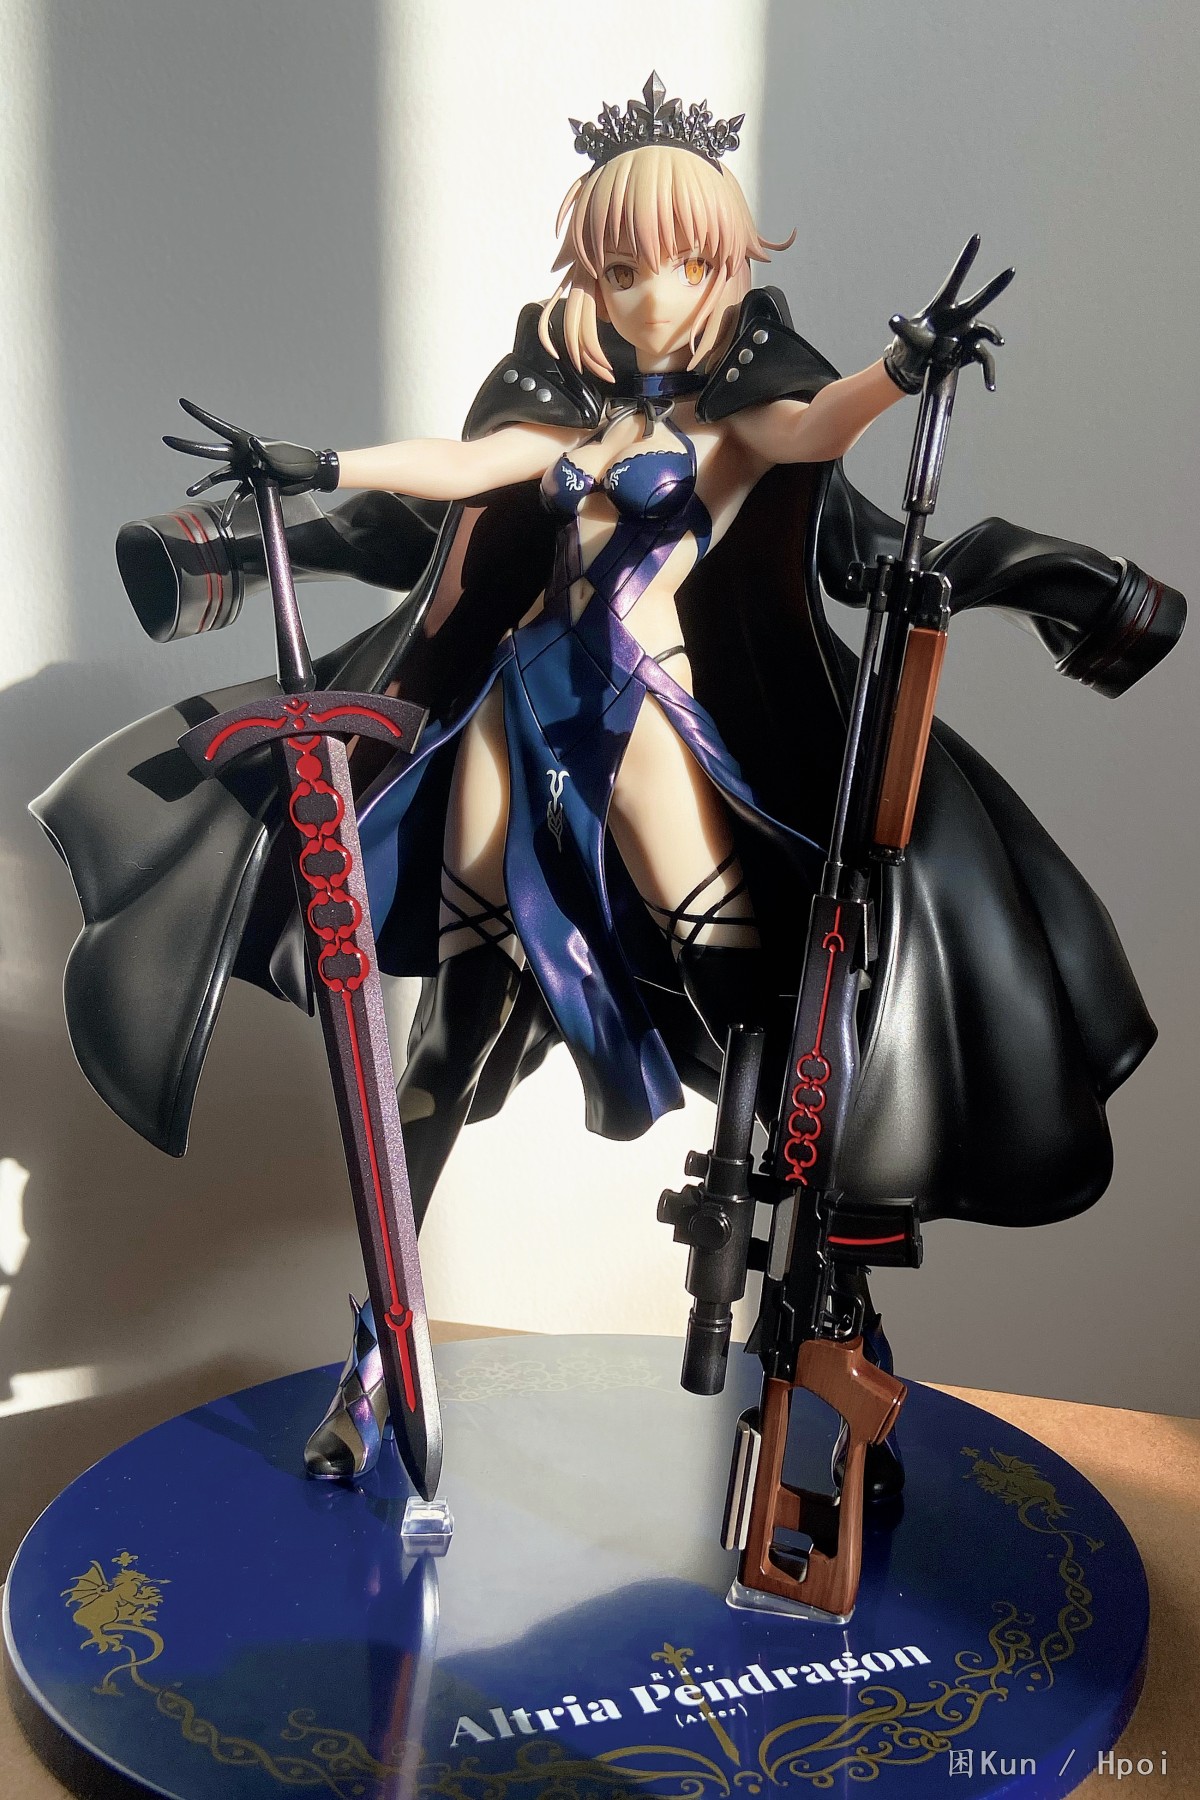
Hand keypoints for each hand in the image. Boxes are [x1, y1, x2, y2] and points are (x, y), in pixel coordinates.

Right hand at [163, 397, 338, 496]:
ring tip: (190, 490)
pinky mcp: (252, 486)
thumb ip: (266, 450)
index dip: (200, 415)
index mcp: (246, 441)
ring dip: (204, 484)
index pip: (218, 426)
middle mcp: (241, 455)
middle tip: (168, 440)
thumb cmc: (298, 460)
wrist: (311, 475)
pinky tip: (225, 522)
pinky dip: (231, 510)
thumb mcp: (282, 455)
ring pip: (218, 477)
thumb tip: (252, 445)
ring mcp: (244, 470)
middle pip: (210, 451)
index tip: (183, 404)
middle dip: (189, 446)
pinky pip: (236, 498)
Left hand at [884, 237, 1013, 394]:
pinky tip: (989, 386)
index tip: (976, 237)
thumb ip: (902, 327)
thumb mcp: (907, 336)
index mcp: (944, 306)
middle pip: (980, 299)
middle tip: (1011, 271)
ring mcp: (968, 333)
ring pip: (987, 331)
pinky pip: (985, 360)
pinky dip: (988, 373)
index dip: (966, 259)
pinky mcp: (971, 351)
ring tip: (998, 342)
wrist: (916, 368)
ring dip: (993, 336)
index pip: (956, 278)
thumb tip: (893, 319)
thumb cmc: (911, 346)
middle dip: (995, 286)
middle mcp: (960, 317)